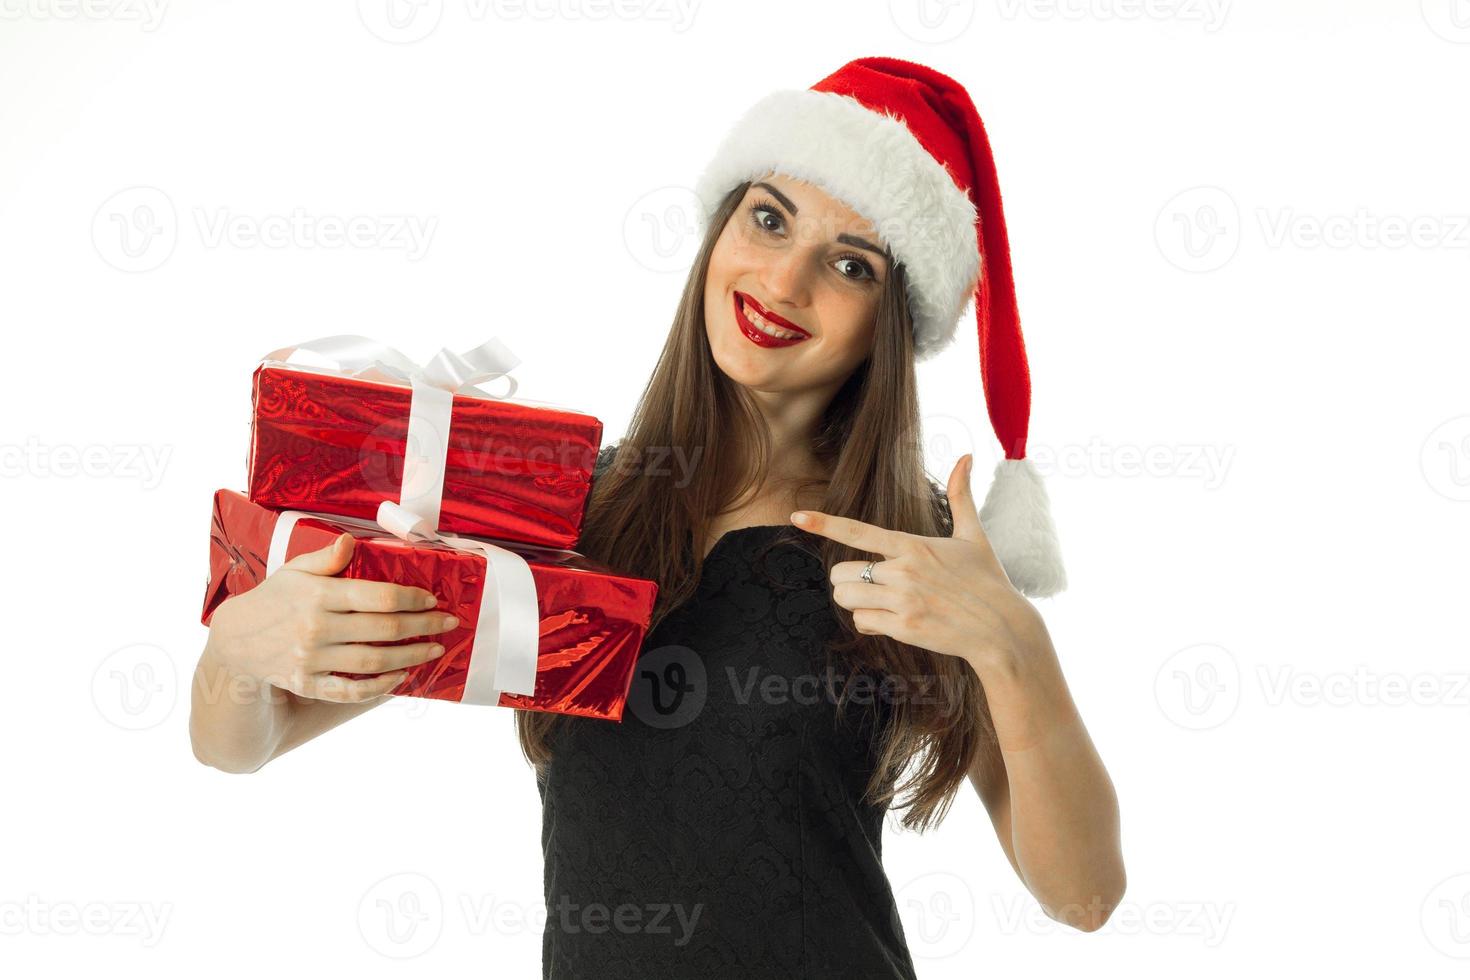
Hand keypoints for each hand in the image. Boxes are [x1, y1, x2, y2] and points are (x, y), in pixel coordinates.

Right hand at [205, 533, 459, 702]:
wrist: (235, 640)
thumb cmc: (275, 598)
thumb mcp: (295, 570)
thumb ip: (326, 558)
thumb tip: (351, 542)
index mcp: (318, 594)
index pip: (378, 596)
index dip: (412, 599)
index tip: (432, 600)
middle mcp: (316, 628)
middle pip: (383, 629)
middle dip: (423, 626)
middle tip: (448, 624)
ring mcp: (311, 659)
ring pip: (373, 662)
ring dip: (411, 657)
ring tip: (434, 650)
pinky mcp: (307, 684)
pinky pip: (351, 691)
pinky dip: (380, 687)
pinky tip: (401, 677)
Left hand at [791, 454, 1046, 673]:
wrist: (1002, 629)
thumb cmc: (988, 580)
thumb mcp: (974, 536)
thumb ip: (962, 496)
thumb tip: (966, 456)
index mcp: (913, 545)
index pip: (858, 531)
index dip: (824, 524)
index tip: (797, 518)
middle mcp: (903, 572)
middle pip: (840, 572)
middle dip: (847, 579)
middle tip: (870, 582)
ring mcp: (902, 601)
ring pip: (846, 598)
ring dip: (855, 601)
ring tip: (880, 601)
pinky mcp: (904, 628)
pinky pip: (862, 623)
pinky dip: (869, 622)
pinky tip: (892, 620)